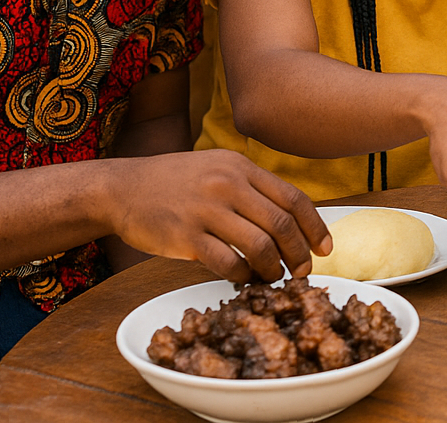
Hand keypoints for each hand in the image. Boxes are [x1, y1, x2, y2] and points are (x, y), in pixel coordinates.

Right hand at [102, 149, 330, 282]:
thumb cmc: (174, 182)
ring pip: (259, 245)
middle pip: (281, 223)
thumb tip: (289, 218)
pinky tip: (243, 279)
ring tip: (274, 277)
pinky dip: (242, 276)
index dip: (314, 226)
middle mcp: (227, 184)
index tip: (325, 248)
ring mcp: (206, 210)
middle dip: (299, 253)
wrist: (121, 189)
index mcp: (240, 167)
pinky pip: (228, 263)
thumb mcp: (216, 168)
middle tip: (303, 271)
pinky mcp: (186, 236)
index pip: (292, 198)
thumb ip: (250, 186)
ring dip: (274, 268)